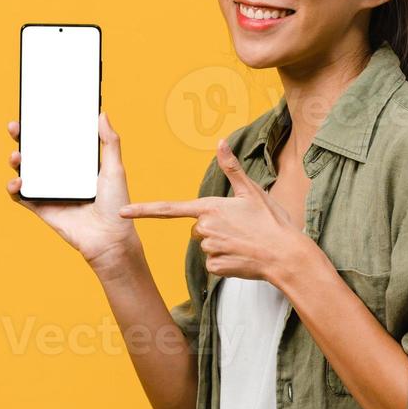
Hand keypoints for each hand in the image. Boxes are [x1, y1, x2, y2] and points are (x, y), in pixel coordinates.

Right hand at [5, 111, 141, 273]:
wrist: (109, 237)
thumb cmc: (116, 205)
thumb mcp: (114, 168)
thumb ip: (110, 141)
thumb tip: (102, 114)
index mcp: (75, 164)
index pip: (55, 140)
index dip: (42, 126)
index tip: (35, 112)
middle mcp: (59, 176)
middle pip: (35, 152)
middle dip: (21, 138)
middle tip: (16, 127)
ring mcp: (48, 191)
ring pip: (24, 172)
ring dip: (15, 161)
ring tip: (17, 156)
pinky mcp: (41, 207)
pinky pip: (21, 196)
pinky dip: (14, 188)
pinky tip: (19, 182)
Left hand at [118, 136, 306, 282]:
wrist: (286, 255)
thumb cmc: (271, 222)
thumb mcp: (252, 191)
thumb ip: (231, 168)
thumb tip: (220, 142)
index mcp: (209, 207)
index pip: (168, 208)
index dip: (143, 210)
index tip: (121, 212)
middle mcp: (205, 228)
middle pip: (196, 228)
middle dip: (213, 227)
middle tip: (239, 228)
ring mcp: (209, 249)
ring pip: (205, 245)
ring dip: (221, 243)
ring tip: (243, 241)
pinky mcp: (215, 267)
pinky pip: (212, 262)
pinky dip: (225, 260)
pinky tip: (241, 256)